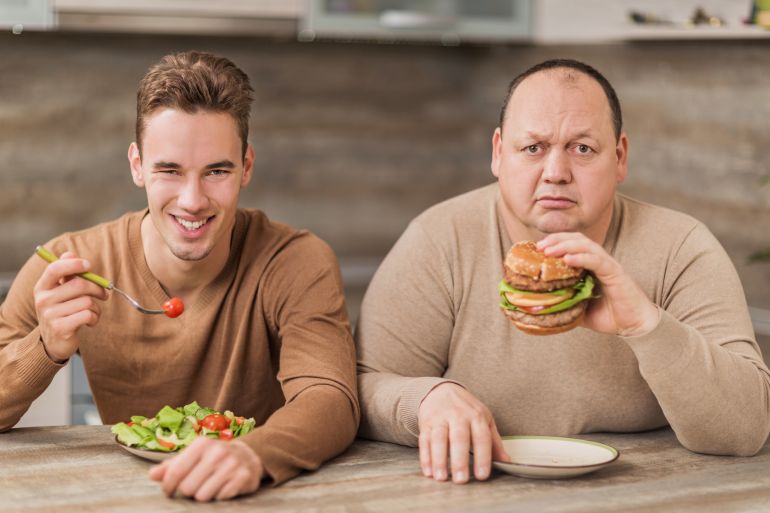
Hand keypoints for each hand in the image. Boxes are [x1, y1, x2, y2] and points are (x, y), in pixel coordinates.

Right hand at [33, 252, 106, 361]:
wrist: (55, 342)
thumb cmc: (63, 311)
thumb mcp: (60, 292)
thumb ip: (66, 273)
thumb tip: (70, 254)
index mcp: (42, 287)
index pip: (54, 269)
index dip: (73, 264)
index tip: (89, 265)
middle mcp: (43, 300)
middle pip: (79, 285)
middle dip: (97, 288)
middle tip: (104, 294)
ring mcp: (50, 315)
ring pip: (87, 301)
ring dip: (96, 307)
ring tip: (92, 312)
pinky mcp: (60, 328)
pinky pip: (88, 315)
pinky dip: (95, 318)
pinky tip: (90, 322)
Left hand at [148, 437, 263, 501]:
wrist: (248, 455)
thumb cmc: (213, 458)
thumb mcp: (193, 456)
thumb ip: (172, 466)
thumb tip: (151, 475)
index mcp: (202, 444)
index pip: (176, 471)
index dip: (168, 486)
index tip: (168, 492)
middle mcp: (218, 452)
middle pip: (188, 488)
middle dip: (189, 491)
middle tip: (196, 485)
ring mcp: (232, 464)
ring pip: (203, 496)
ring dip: (204, 495)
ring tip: (210, 486)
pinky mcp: (243, 477)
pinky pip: (220, 498)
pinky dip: (219, 496)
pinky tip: (224, 486)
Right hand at [418, 383, 509, 483]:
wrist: (441, 390)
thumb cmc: (466, 409)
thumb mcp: (484, 419)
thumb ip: (494, 441)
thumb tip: (506, 462)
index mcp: (476, 416)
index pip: (481, 437)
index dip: (483, 457)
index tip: (482, 475)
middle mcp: (458, 415)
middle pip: (459, 438)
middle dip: (459, 460)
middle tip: (461, 480)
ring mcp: (440, 418)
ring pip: (439, 439)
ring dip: (439, 459)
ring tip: (441, 478)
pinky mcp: (426, 423)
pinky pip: (424, 440)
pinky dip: (425, 457)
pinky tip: (428, 471)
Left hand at [537, 233, 659, 336]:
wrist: (634, 326)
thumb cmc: (609, 317)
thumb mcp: (579, 310)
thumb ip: (564, 304)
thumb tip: (539, 308)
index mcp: (591, 266)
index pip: (572, 245)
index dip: (554, 243)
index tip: (536, 249)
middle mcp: (599, 261)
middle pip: (577, 239)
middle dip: (556, 239)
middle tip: (539, 247)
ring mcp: (608, 265)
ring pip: (586, 246)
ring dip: (565, 245)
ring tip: (549, 251)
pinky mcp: (616, 273)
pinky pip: (598, 261)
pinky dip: (582, 257)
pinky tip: (568, 259)